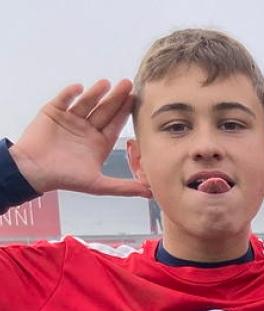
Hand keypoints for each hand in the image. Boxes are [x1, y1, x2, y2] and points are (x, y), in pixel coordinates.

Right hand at [11, 80, 149, 196]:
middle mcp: (87, 129)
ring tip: (106, 83)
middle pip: (104, 110)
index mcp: (99, 142)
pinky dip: (70, 93)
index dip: (125, 111)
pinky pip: (64, 99)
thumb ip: (124, 187)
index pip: (115, 123)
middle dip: (116, 98)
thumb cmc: (64, 179)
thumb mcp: (98, 185)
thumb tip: (150, 193)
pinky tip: (79, 88)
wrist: (32, 171)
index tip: (135, 99)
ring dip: (96, 93)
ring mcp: (71, 119)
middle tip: (127, 84)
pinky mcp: (53, 112)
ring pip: (86, 102)